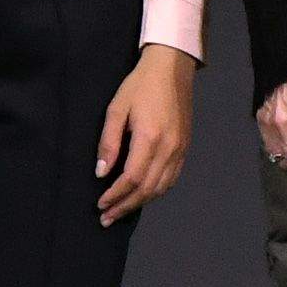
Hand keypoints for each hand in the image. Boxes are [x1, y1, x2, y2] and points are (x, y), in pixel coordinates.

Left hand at [92, 48, 194, 226]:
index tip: (100, 204)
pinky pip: (171, 178)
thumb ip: (108, 142)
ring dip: (140, 202)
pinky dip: (156, 191)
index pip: (132, 178)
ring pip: (161, 187)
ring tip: (121, 211)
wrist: (172, 69)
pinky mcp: (185, 148)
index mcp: (150, 138)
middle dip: (126, 206)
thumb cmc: (139, 86)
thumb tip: (101, 173)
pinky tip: (143, 195)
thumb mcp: (116, 109)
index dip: (116, 195)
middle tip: (107, 218)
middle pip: (147, 189)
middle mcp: (169, 148)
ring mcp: (181, 150)